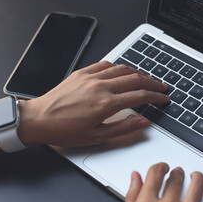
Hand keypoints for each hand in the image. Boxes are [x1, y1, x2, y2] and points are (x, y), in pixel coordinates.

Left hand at [17, 61, 169, 146]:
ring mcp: (91, 77)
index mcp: (106, 104)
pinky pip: (105, 64)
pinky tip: (122, 70)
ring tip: (147, 78)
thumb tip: (143, 122)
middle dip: (153, 82)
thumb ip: (123, 128)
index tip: (164, 98)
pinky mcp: (82, 73)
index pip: (140, 96)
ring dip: (139, 72)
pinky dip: (118, 66)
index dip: (156, 97)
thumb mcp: (96, 136)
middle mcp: (101, 87)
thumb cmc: (64, 130)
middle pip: (136, 79)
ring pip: (123, 69)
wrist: (38, 119)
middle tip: (162, 86)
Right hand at [122, 163, 202, 201]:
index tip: (163, 168)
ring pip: (198, 183)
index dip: (160, 166)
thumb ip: (132, 197)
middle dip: (176, 172)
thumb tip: (135, 176)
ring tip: (195, 177)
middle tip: (176, 174)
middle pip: (176, 177)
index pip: (156, 172)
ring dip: (196, 176)